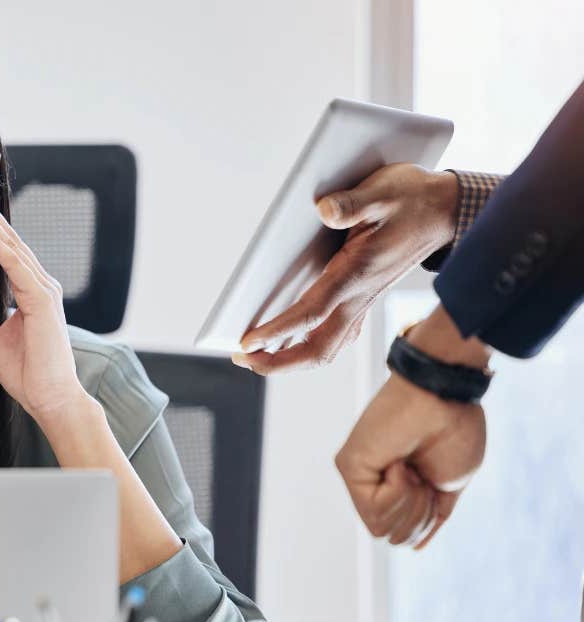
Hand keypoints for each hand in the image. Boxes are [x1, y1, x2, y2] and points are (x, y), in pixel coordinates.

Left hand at [0, 179, 86, 423]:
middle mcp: (40, 284)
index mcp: (30, 290)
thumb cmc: (28, 373)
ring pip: (13, 247)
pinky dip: (1, 249)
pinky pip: (18, 268)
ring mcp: (44, 291)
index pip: (5, 249)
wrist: (50, 398)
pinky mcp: (43, 302)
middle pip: (9, 239)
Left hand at [234, 163, 459, 374]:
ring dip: (292, 360)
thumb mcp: (383, 191)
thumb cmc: (412, 199)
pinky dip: (309, 347)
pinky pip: (336, 336)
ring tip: (258, 358)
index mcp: (357, 273)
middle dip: (279, 362)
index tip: (247, 343)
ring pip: (327, 348)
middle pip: (318, 349)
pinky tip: (291, 344)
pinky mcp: (364, 299)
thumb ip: (352, 203)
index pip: (311, 313)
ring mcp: (363, 302)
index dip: (277, 331)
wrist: (446, 210)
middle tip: (243, 358)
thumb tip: (325, 210)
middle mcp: (360, 296)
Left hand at [335, 308, 489, 547]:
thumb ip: (429, 517)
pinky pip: (374, 509)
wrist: (447, 399)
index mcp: (400, 489)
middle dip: (419, 514)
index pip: (405, 534)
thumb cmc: (456, 432)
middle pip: (392, 537)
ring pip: (382, 529)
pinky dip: (398, 491)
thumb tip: (412, 546)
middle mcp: (375, 484)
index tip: (434, 485)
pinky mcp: (349, 466)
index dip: (427, 519)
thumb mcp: (448, 488)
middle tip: (423, 475)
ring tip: (412, 468)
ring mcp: (361, 475)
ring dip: (410, 502)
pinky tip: (400, 464)